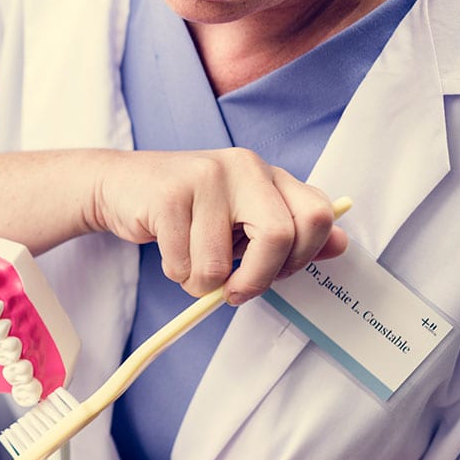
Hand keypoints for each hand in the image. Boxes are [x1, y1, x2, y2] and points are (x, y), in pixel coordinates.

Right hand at [85, 149, 347, 303]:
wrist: (118, 185)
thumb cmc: (186, 209)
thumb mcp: (241, 216)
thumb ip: (288, 230)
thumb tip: (341, 245)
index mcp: (268, 174)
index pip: (317, 217)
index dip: (301, 258)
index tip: (273, 273)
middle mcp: (244, 166)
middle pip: (280, 238)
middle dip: (256, 280)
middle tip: (234, 292)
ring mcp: (205, 177)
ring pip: (220, 263)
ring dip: (201, 283)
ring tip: (188, 264)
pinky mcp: (168, 195)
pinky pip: (183, 263)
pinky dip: (175, 272)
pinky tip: (167, 250)